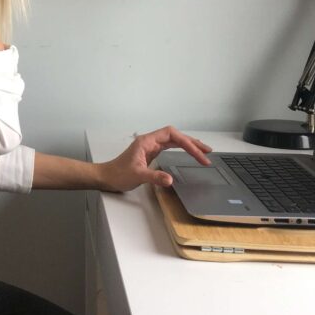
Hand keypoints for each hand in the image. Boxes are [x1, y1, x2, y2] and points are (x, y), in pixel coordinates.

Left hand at [97, 126, 211, 191]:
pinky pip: (169, 147)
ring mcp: (150, 147)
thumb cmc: (117, 174)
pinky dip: (181, 149)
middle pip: (175, 136)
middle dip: (192, 143)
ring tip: (203, 151)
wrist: (106, 177)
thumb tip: (170, 180)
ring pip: (173, 140)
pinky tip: (188, 152)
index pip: (172, 135)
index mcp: (146, 141)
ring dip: (188, 145)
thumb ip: (154, 177)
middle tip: (207, 152)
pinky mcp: (150, 153)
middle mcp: (149, 141)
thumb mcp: (137, 176)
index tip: (199, 155)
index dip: (187, 143)